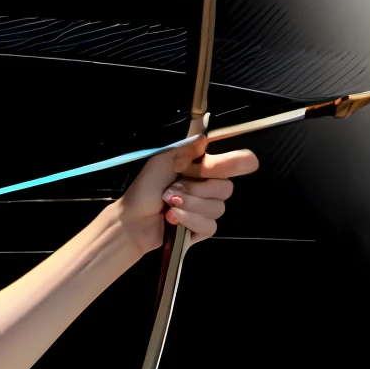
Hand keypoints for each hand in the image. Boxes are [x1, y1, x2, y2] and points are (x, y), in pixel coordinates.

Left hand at [116, 135, 258, 253]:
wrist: (131, 220)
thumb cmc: (145, 189)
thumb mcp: (162, 162)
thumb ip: (185, 150)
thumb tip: (204, 138)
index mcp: (203, 169)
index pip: (238, 163)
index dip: (238, 163)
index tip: (232, 164)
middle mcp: (208, 188)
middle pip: (226, 188)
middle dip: (197, 189)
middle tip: (173, 190)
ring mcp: (206, 210)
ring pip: (217, 209)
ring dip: (189, 206)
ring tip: (168, 205)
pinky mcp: (201, 230)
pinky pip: (209, 226)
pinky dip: (189, 221)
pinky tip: (172, 219)